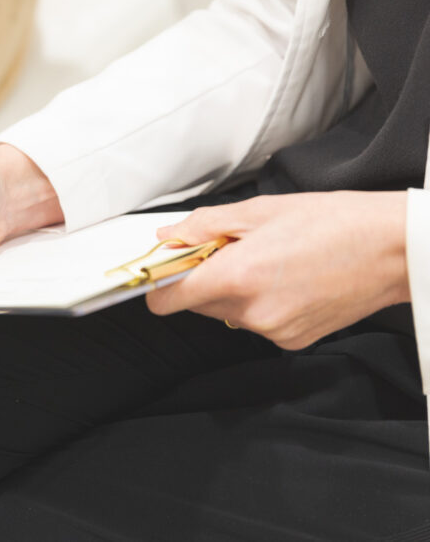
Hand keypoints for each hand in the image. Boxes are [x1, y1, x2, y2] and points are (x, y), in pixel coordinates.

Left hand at [145, 192, 410, 349]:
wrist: (393, 250)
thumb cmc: (334, 222)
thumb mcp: (259, 211)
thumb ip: (204, 227)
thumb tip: (167, 237)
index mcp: (237, 277)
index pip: (168, 299)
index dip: (158, 284)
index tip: (162, 270)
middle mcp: (252, 312)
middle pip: (197, 305)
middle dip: (203, 280)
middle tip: (229, 250)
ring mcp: (274, 331)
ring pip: (227, 313)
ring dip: (233, 291)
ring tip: (267, 261)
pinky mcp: (293, 341)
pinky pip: (257, 322)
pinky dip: (260, 303)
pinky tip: (286, 280)